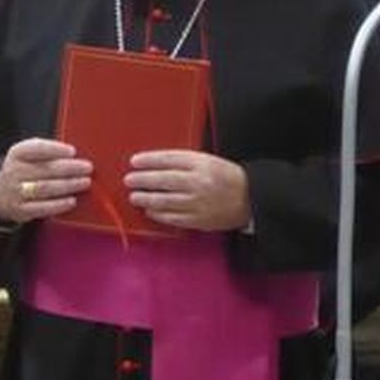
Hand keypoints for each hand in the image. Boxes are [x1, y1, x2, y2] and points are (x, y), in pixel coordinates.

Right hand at [0, 138, 91, 224]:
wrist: (0, 193)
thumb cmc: (24, 170)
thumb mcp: (28, 155)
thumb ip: (48, 152)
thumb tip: (76, 156)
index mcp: (17, 153)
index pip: (36, 148)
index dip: (55, 149)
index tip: (72, 151)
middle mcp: (14, 171)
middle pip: (45, 169)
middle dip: (69, 168)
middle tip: (87, 168)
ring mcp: (16, 192)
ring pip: (45, 188)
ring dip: (68, 185)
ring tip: (85, 182)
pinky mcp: (21, 210)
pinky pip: (42, 208)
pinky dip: (59, 204)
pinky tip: (72, 201)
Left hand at [124, 150, 249, 231]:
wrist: (250, 199)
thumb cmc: (227, 177)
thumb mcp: (209, 161)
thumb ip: (185, 162)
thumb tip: (156, 165)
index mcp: (202, 163)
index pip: (169, 159)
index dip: (150, 160)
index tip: (135, 161)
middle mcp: (198, 182)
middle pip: (164, 180)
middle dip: (143, 180)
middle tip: (129, 180)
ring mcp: (198, 202)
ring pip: (165, 200)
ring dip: (146, 198)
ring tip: (134, 196)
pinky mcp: (198, 219)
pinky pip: (173, 217)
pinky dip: (158, 214)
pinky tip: (149, 210)